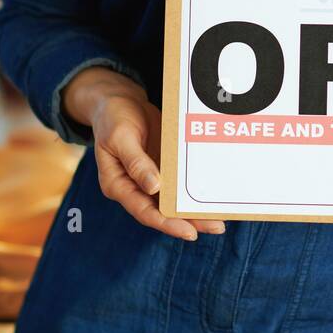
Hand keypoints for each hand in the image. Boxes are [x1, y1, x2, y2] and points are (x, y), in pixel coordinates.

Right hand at [63, 67, 225, 239]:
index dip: (166, 223)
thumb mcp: (120, 137)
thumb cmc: (113, 117)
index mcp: (117, 185)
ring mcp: (149, 179)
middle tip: (217, 227)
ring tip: (219, 219)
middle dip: (188, 221)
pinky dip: (192, 191)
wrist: (117, 101)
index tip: (189, 232)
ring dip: (194, 211)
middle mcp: (134, 188)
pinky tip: (210, 196)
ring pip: (172, 202)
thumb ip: (136, 162)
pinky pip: (178, 184)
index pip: (143, 211)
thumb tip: (153, 187)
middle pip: (162, 211)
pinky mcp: (161, 169)